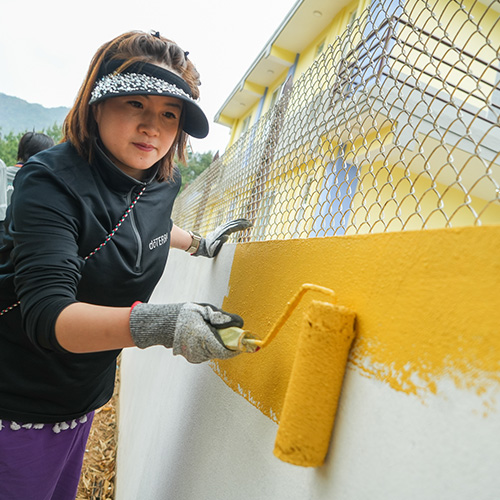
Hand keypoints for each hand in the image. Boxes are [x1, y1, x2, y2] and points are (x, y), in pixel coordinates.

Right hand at [129, 302, 243, 363]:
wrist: (166, 323)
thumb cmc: (187, 314)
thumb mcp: (207, 310)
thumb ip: (224, 318)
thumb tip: (240, 323)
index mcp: (204, 339)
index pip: (226, 351)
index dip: (237, 347)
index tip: (244, 341)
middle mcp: (200, 351)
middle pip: (223, 351)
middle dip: (228, 341)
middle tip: (225, 329)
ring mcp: (196, 356)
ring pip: (216, 352)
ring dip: (219, 343)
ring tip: (210, 329)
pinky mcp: (193, 358)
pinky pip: (208, 353)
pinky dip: (211, 345)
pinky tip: (204, 334)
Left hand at [194, 218, 251, 257]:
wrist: (203, 245)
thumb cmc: (209, 250)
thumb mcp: (213, 249)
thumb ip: (219, 243)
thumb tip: (226, 236)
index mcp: (220, 234)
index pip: (231, 228)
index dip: (239, 226)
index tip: (247, 226)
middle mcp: (221, 229)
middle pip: (233, 224)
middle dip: (242, 223)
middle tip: (250, 223)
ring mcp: (221, 228)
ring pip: (232, 223)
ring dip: (240, 221)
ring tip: (248, 221)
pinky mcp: (222, 228)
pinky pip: (231, 224)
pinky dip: (237, 222)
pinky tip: (242, 222)